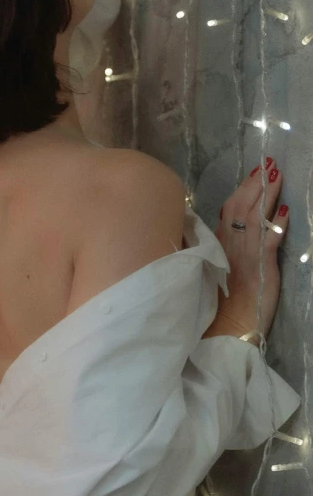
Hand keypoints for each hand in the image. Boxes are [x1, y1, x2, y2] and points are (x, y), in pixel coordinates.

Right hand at [213, 158, 288, 340]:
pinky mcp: (261, 268)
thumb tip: (219, 231)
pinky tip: (285, 211)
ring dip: (266, 195)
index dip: (242, 190)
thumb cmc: (215, 306)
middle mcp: (229, 245)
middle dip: (255, 184)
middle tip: (268, 163)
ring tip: (277, 175)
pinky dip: (277, 224)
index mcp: (217, 245)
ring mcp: (245, 254)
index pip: (228, 211)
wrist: (223, 332)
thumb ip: (216, 250)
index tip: (253, 174)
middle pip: (242, 207)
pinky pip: (269, 241)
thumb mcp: (211, 272)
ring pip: (255, 217)